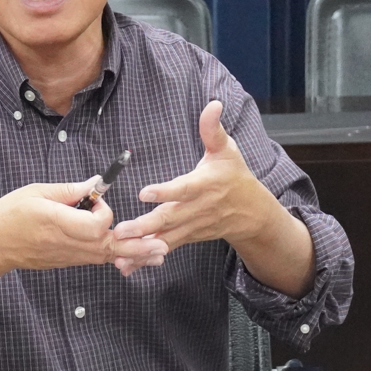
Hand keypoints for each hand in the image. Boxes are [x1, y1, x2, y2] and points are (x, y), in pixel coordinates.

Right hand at [0, 178, 166, 274]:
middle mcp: (66, 243)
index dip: (104, 211)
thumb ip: (68, 190)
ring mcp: (67, 256)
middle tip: (163, 243)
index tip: (95, 199)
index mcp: (57, 222)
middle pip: (109, 246)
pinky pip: (96, 260)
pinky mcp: (66, 262)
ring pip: (106, 256)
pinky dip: (116, 257)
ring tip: (159, 254)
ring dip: (134, 254)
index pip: (96, 225)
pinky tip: (132, 256)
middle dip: (137, 244)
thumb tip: (95, 184)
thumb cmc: (8, 215)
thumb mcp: (35, 192)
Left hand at [113, 100, 285, 260]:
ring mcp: (192, 226)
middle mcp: (197, 209)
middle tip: (122, 231)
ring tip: (117, 253)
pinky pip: (165, 249)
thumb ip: (213, 129)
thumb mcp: (227, 150)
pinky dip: (146, 259)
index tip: (145, 192)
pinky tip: (127, 266)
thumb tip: (213, 103)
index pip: (183, 189)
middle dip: (145, 226)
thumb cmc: (235, 176)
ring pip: (165, 238)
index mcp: (204, 185)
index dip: (165, 191)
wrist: (252, 213)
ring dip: (141, 247)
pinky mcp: (186, 237)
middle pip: (169, 218)